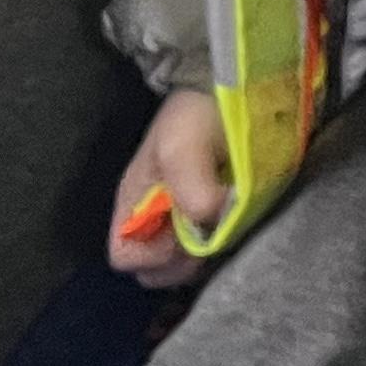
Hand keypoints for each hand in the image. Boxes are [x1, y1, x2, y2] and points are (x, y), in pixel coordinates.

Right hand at [108, 88, 228, 287]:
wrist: (230, 94)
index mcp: (133, 206)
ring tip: (228, 228)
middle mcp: (154, 221)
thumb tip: (207, 221)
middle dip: (182, 263)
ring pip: (184, 265)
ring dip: (206, 257)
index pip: (125, 257)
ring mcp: (184, 223)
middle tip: (212, 236)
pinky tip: (240, 226)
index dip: (153, 256)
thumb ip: (189, 185)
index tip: (183, 236)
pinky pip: (211, 251)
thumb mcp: (183, 146)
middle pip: (156, 270)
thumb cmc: (196, 117)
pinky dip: (224, 246)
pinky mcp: (215, 220)